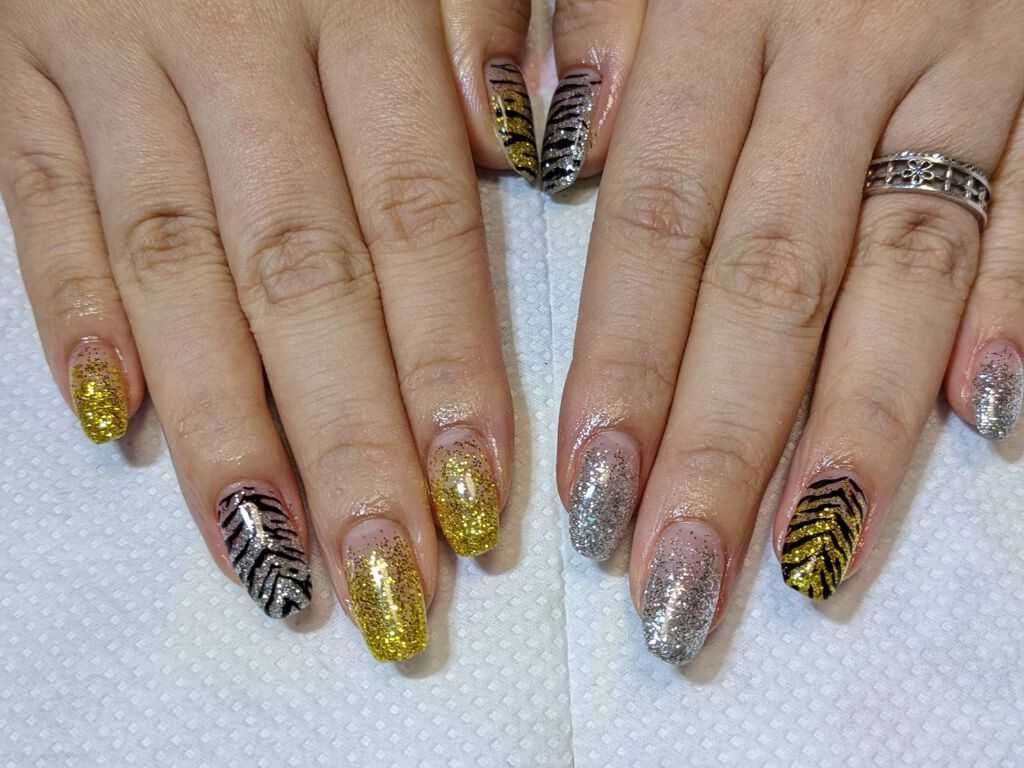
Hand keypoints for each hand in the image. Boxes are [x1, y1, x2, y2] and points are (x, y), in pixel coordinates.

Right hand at [0, 0, 537, 661]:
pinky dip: (73, 313)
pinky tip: (117, 426)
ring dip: (224, 427)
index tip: (484, 505)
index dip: (451, 372)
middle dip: (350, 445)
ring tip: (273, 560)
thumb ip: (484, 15)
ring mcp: (105, 47)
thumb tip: (524, 150)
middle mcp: (230, 32)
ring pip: (172, 269)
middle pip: (302, 279)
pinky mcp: (14, 60)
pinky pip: (33, 200)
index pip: (418, 225)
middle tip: (393, 583)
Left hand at [550, 0, 1023, 662]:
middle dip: (722, 448)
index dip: (622, 372)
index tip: (589, 501)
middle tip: (678, 588)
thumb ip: (600, 18)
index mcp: (722, 7)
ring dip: (857, 427)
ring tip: (808, 560)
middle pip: (768, 285)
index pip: (656, 230)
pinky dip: (1017, 311)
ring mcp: (970, 57)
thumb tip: (558, 147)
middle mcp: (842, 43)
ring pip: (903, 272)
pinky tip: (992, 425)